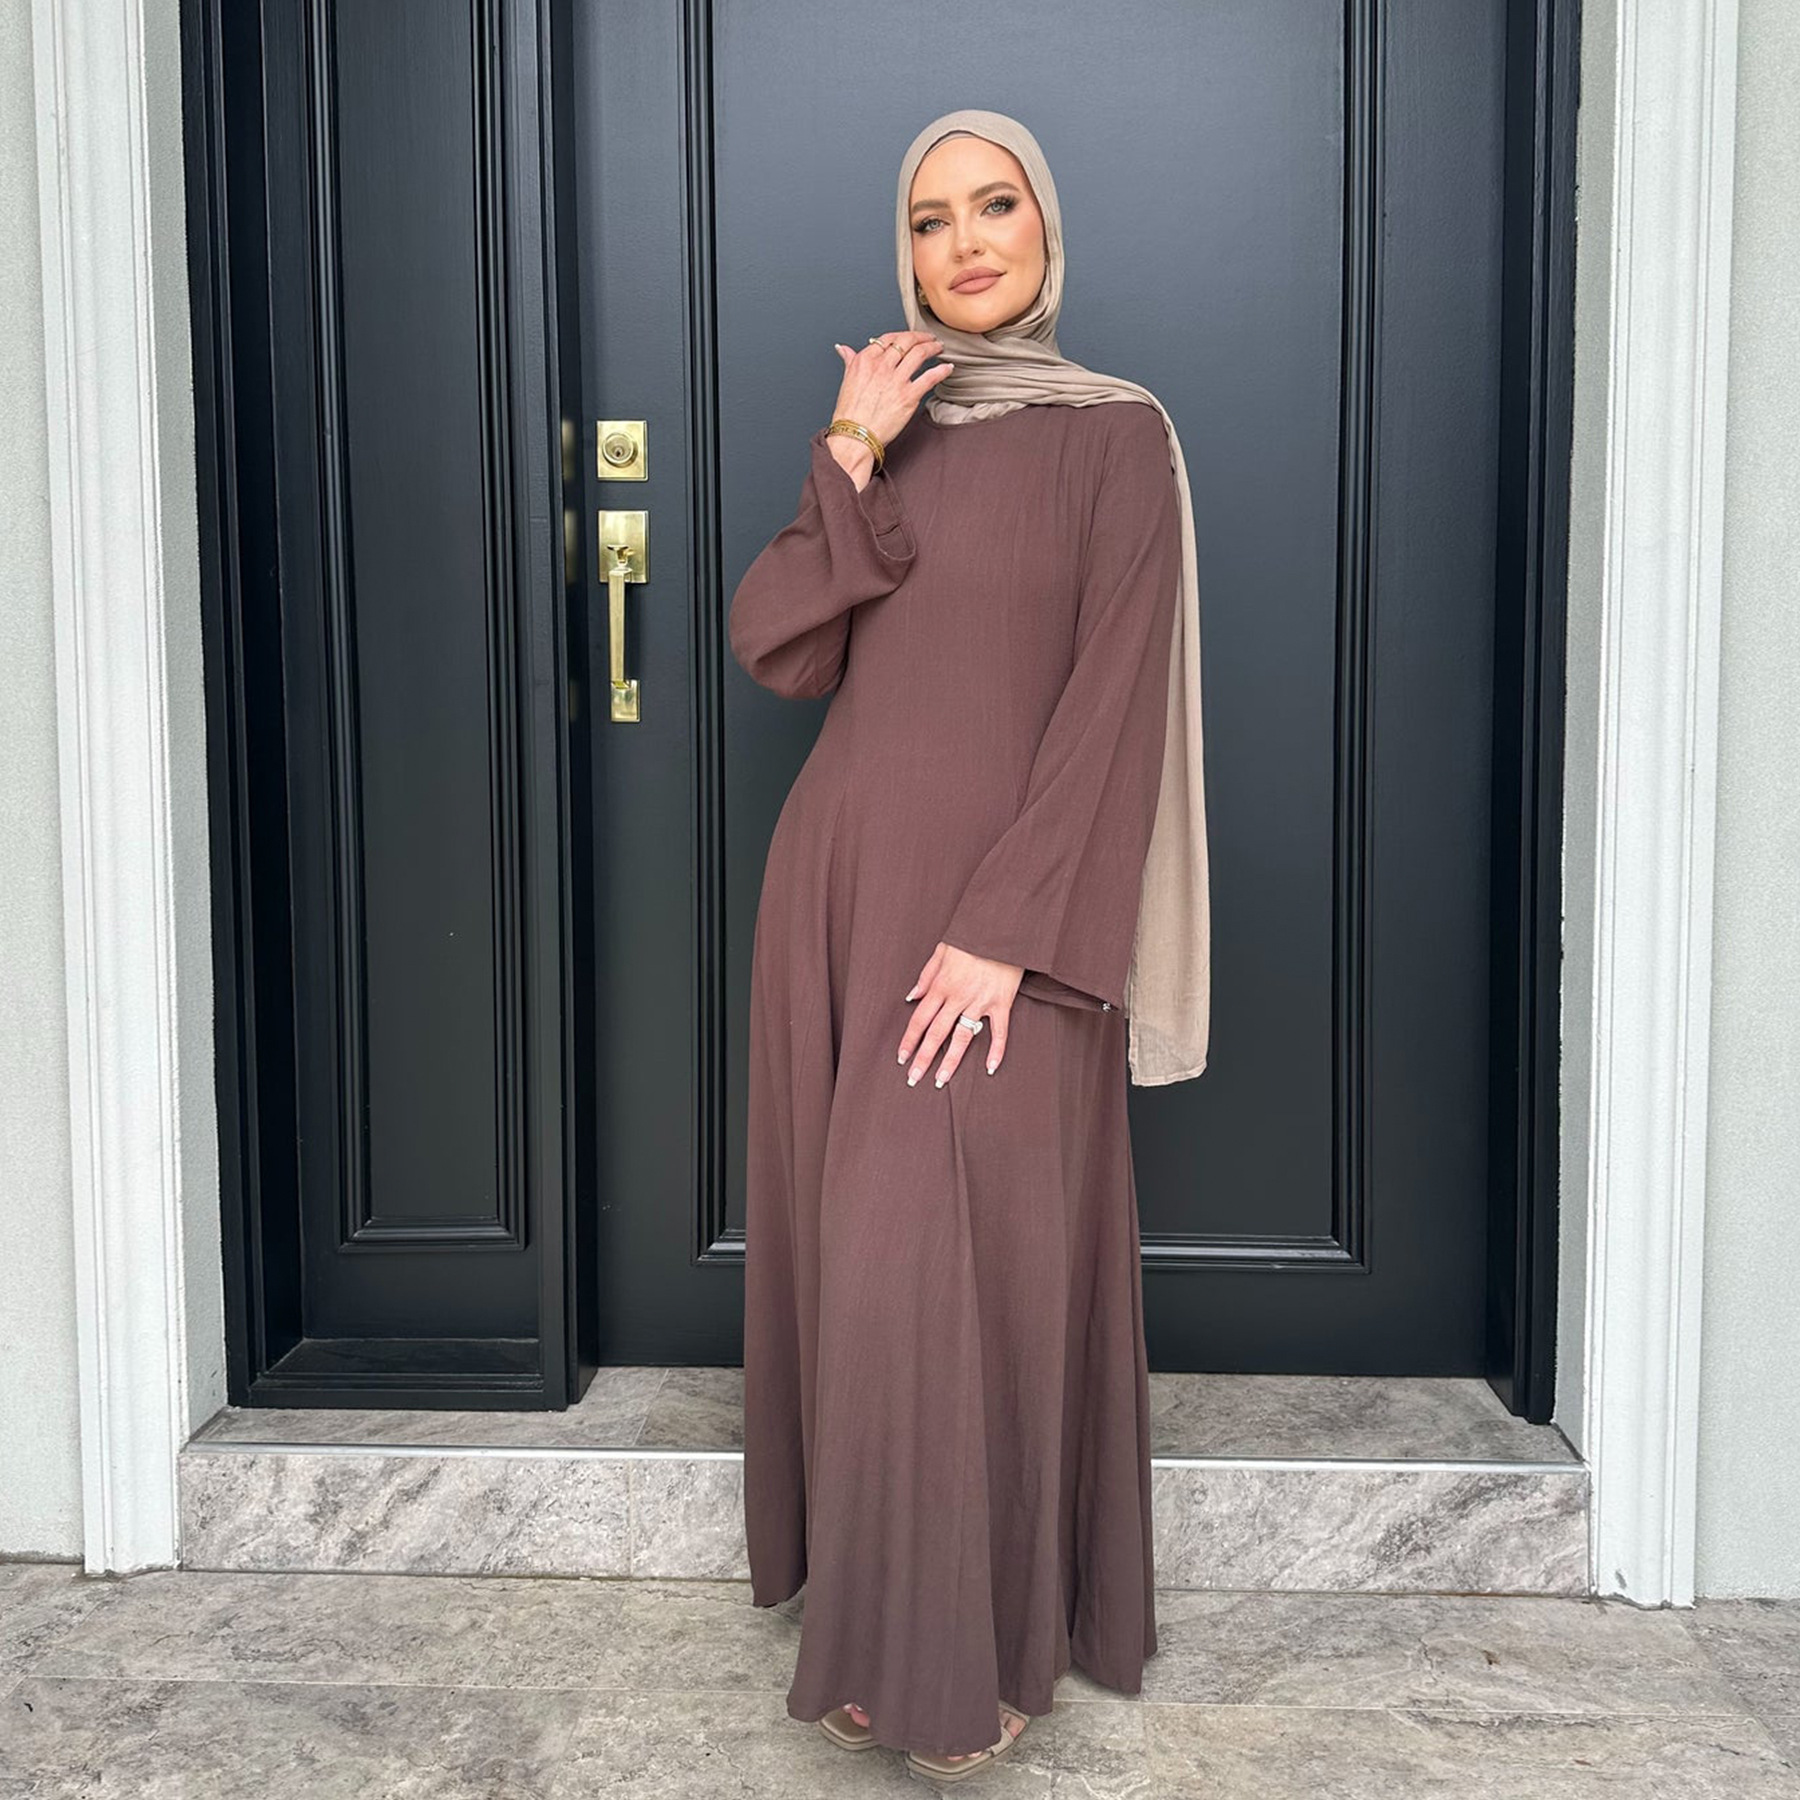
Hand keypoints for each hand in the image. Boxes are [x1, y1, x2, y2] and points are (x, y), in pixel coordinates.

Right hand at [828, 331, 953, 474]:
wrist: (855, 436)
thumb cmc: (850, 413)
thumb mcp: (846, 380)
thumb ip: (850, 361)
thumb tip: (843, 349)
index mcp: (865, 360)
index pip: (889, 338)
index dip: (903, 335)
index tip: (910, 337)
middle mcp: (881, 366)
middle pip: (906, 341)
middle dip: (921, 337)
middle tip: (929, 339)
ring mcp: (896, 380)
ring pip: (920, 353)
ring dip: (932, 348)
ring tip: (938, 348)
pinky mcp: (908, 396)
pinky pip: (930, 377)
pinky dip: (942, 370)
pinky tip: (948, 368)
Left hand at [897, 942, 1022, 1087]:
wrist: (1003, 929)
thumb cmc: (972, 938)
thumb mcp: (942, 951)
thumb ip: (926, 975)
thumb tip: (912, 996)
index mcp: (941, 985)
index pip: (920, 1019)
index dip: (909, 1040)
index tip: (901, 1057)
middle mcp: (958, 997)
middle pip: (936, 1034)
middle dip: (923, 1058)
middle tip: (913, 1078)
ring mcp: (980, 1002)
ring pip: (963, 1038)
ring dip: (951, 1062)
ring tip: (941, 1081)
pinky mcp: (1002, 1003)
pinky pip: (999, 1032)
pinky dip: (996, 1051)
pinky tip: (990, 1068)